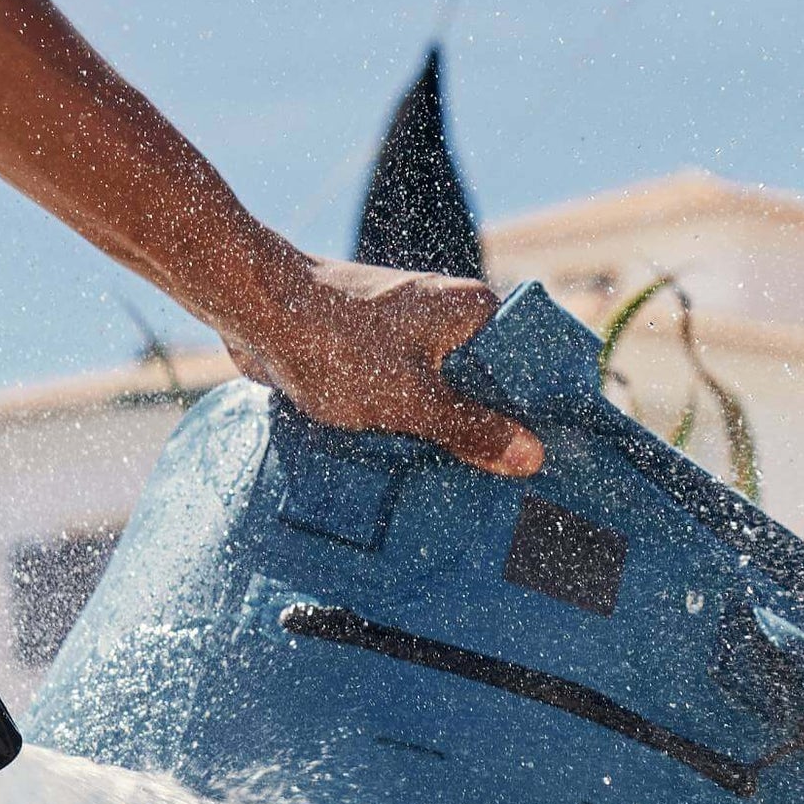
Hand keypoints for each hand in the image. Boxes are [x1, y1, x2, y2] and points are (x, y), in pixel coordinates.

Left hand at [223, 257, 542, 475]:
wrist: (255, 311)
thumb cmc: (334, 346)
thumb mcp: (411, 399)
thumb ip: (470, 428)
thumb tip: (533, 456)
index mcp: (473, 312)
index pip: (528, 367)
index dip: (539, 416)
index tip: (547, 465)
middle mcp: (449, 318)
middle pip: (488, 389)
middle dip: (488, 436)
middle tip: (502, 492)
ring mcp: (410, 336)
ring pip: (445, 398)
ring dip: (444, 438)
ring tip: (459, 489)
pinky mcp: (377, 355)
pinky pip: (408, 398)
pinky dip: (409, 429)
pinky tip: (411, 468)